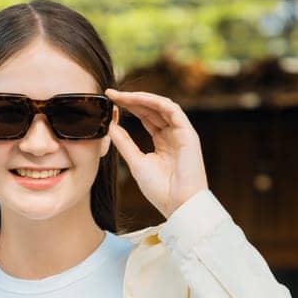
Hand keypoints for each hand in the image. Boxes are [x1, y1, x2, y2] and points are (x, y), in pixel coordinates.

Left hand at [104, 88, 210, 218]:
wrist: (178, 203)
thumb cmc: (160, 189)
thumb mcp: (136, 162)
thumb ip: (124, 143)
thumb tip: (110, 126)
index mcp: (163, 142)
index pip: (145, 117)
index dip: (128, 107)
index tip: (109, 100)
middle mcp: (173, 134)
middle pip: (151, 109)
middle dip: (131, 100)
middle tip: (111, 93)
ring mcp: (181, 132)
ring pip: (161, 106)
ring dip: (141, 98)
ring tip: (121, 95)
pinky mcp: (188, 132)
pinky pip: (172, 109)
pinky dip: (155, 102)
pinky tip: (138, 99)